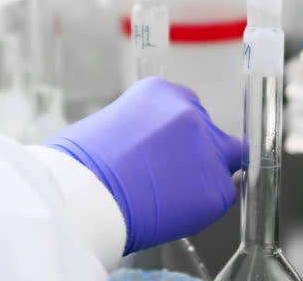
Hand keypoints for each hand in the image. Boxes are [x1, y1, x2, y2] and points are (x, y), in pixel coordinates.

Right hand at [42, 77, 243, 254]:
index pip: (189, 108)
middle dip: (195, 154)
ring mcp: (207, 150)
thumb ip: (143, 127)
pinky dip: (200, 207)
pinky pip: (219, 198)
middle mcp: (190, 114)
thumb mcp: (110, 125)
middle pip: (211, 134)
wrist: (85, 195)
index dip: (179, 135)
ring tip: (166, 197)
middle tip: (169, 177)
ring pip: (221, 166)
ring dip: (201, 180)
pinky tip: (170, 210)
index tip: (170, 150)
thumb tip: (151, 147)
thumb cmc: (81, 165)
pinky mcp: (215, 188)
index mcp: (161, 92)